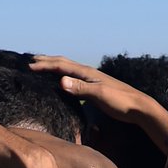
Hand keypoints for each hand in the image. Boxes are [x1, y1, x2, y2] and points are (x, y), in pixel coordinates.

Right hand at [31, 55, 167, 136]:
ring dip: (54, 67)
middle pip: (64, 63)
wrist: (138, 107)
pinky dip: (63, 77)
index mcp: (87, 73)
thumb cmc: (120, 101)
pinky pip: (74, 79)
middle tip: (31, 60)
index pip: (62, 66)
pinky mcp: (94, 88)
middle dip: (47, 61)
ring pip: (69, 69)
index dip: (45, 65)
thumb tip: (60, 80)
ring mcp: (91, 80)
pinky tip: (62, 82)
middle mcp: (88, 73)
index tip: (29, 66)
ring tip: (43, 67)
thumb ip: (80, 88)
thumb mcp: (99, 95)